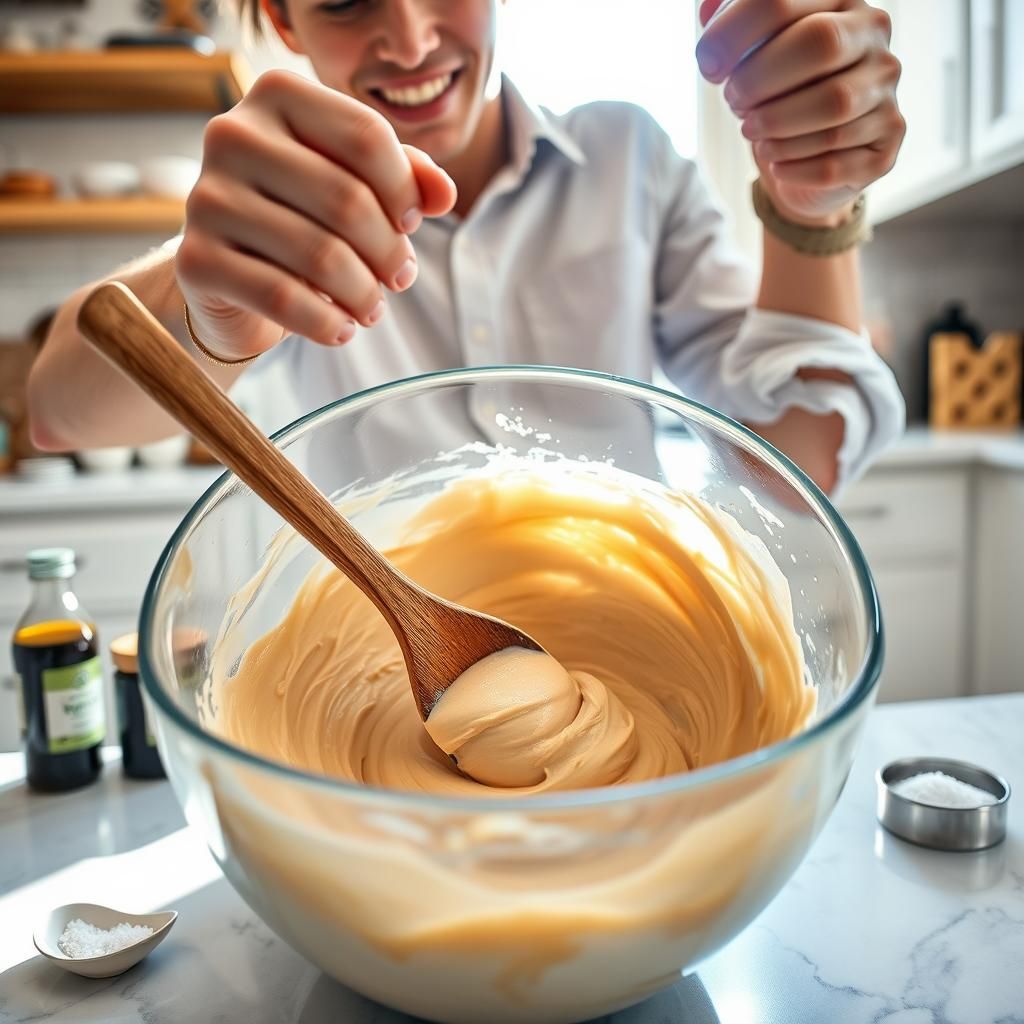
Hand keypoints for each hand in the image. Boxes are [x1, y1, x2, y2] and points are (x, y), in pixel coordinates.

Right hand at [176, 70, 456, 358]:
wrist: (231, 274)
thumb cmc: (303, 215)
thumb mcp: (358, 183)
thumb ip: (406, 176)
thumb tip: (444, 195)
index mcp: (277, 95)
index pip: (367, 136)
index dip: (404, 191)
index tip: (411, 225)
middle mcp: (232, 134)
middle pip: (347, 200)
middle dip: (388, 252)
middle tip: (400, 279)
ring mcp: (207, 197)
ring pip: (319, 255)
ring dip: (364, 294)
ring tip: (373, 309)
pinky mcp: (196, 260)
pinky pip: (283, 298)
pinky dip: (327, 323)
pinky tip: (342, 330)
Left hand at [696, 0, 905, 224]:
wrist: (810, 155)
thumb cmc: (775, 91)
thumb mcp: (749, 50)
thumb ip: (727, 24)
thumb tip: (707, 14)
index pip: (782, 0)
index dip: (734, 33)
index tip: (709, 68)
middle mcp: (874, 34)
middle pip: (822, 43)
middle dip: (761, 78)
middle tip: (733, 102)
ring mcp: (887, 88)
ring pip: (835, 105)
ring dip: (777, 126)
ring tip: (753, 132)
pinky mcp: (887, 142)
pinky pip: (837, 161)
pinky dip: (794, 166)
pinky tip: (777, 163)